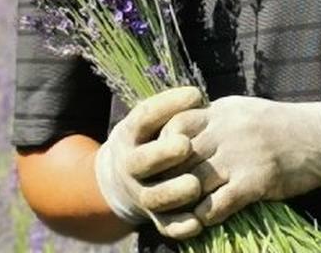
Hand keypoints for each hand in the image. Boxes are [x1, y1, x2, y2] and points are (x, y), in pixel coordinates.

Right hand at [94, 85, 206, 239]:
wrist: (122, 179)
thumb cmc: (149, 138)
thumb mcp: (150, 120)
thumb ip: (171, 110)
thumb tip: (199, 98)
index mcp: (130, 134)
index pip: (145, 116)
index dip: (168, 105)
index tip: (196, 95)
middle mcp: (130, 165)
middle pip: (142, 161)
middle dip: (163, 154)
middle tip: (186, 145)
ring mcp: (140, 192)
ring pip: (154, 197)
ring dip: (174, 192)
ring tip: (195, 184)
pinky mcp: (153, 217)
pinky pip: (165, 225)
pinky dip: (180, 226)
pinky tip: (197, 222)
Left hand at [162, 94, 320, 227]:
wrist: (319, 137)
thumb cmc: (279, 124)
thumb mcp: (241, 109)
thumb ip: (214, 118)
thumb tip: (185, 128)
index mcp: (220, 111)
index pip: (174, 122)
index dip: (163, 144)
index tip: (161, 160)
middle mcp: (225, 130)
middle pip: (178, 155)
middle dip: (166, 175)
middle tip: (160, 191)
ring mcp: (238, 156)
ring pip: (193, 182)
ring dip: (182, 201)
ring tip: (177, 212)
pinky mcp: (254, 182)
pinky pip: (217, 204)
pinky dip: (205, 216)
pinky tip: (203, 220)